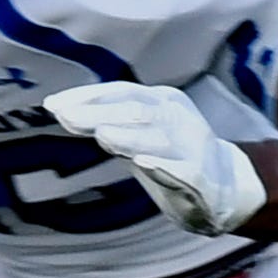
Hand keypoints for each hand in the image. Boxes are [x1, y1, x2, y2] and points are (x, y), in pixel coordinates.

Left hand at [44, 82, 266, 234]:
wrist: (226, 185)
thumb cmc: (171, 154)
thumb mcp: (137, 132)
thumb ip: (104, 121)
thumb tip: (61, 110)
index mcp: (161, 101)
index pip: (120, 92)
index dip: (86, 96)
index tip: (51, 105)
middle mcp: (177, 118)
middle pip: (134, 111)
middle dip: (98, 113)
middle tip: (64, 116)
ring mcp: (191, 147)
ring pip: (156, 137)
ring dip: (128, 135)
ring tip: (101, 134)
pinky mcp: (201, 177)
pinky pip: (182, 170)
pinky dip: (163, 165)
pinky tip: (143, 162)